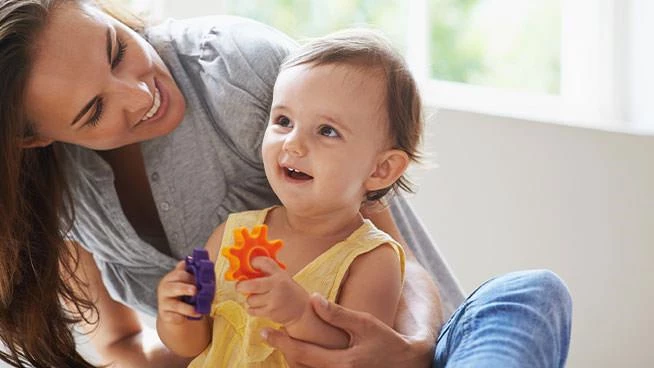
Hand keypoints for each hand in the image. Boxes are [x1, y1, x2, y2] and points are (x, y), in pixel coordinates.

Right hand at [157, 261, 201, 323]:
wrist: (173, 311)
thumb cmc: (183, 292)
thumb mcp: (187, 282)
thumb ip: (192, 273)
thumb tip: (201, 261)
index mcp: (170, 278)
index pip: (178, 275)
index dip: (190, 277)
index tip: (200, 280)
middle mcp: (164, 290)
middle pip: (173, 287)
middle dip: (185, 288)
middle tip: (195, 290)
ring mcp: (164, 303)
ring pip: (175, 305)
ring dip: (188, 308)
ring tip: (198, 310)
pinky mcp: (165, 316)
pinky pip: (173, 317)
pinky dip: (182, 318)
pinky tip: (189, 318)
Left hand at [235, 257, 308, 325]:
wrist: (301, 310)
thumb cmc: (288, 291)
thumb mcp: (282, 276)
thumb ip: (267, 270)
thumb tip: (249, 265)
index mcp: (280, 275)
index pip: (264, 263)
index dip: (254, 262)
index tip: (251, 264)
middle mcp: (277, 286)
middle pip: (252, 285)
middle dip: (242, 286)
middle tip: (239, 286)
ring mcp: (274, 301)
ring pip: (250, 299)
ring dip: (250, 299)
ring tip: (256, 298)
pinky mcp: (271, 313)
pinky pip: (252, 310)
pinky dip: (252, 309)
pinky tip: (258, 306)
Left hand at [261, 294, 434, 367]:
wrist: (407, 363)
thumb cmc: (387, 341)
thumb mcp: (365, 323)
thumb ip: (338, 314)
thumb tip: (314, 299)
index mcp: (341, 363)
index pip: (302, 353)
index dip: (281, 342)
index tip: (265, 331)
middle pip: (299, 366)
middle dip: (283, 350)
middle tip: (270, 335)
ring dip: (293, 358)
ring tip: (285, 343)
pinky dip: (306, 364)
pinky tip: (302, 353)